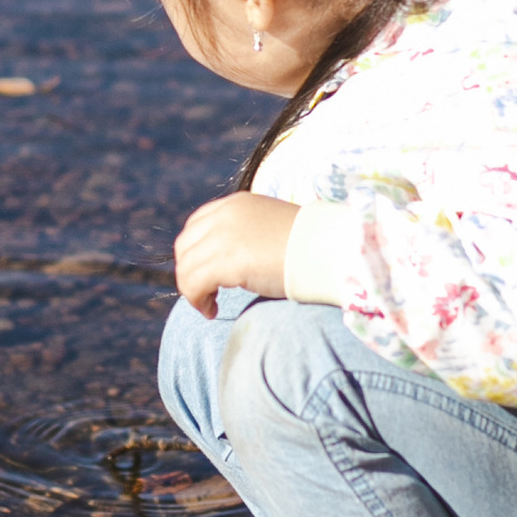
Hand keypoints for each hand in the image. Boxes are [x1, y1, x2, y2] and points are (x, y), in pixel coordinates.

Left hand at [174, 192, 298, 313]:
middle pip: (185, 246)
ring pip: (186, 267)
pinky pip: (193, 284)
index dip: (195, 253)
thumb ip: (247, 236)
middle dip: (189, 272)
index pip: (197, 226)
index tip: (208, 275)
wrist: (331, 251)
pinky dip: (197, 301)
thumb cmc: (310, 247)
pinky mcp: (226, 260)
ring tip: (209, 306)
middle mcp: (225, 215)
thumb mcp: (270, 231)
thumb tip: (232, 262)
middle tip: (205, 294)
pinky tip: (213, 312)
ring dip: (193, 291)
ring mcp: (224, 236)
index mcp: (237, 204)